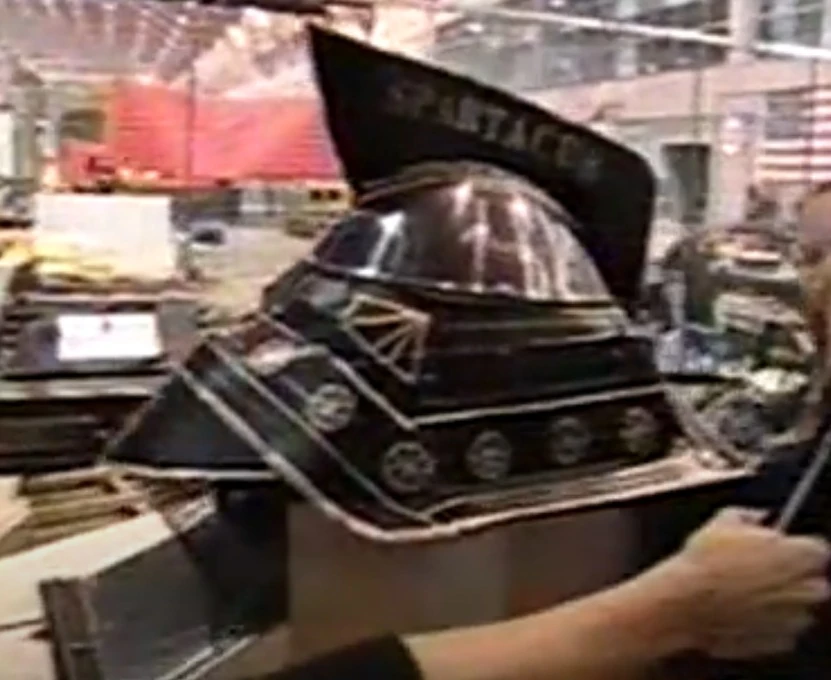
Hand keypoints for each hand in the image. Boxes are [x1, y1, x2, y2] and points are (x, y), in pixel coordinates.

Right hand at [667, 507, 830, 658]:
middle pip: (815, 582)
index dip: (796, 549)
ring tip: (745, 593)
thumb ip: (748, 515)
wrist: (685, 603)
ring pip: (799, 608)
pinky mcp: (781, 641)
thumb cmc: (704, 564)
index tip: (780, 549)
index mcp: (799, 554)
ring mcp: (795, 618)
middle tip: (762, 571)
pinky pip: (783, 631)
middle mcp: (806, 587)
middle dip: (795, 578)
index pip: (818, 549)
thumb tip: (756, 516)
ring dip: (781, 602)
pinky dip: (768, 623)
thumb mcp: (721, 522)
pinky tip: (741, 612)